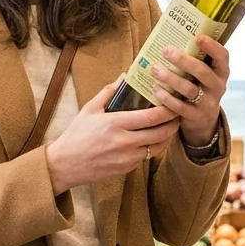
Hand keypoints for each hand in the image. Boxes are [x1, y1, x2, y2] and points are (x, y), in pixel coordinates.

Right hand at [45, 78, 180, 193]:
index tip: (174, 102)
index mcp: (116, 123)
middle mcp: (124, 142)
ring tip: (169, 127)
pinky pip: (145, 157)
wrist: (65, 164)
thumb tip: (124, 76)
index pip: (152, 117)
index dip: (168, 110)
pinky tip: (152, 139)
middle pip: (160, 133)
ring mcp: (127, 158)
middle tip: (178, 114)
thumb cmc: (76, 134)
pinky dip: (152, 148)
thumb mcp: (89, 109)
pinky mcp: (126, 169)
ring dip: (167, 137)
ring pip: (157, 147)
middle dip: (173, 124)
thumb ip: (109, 91)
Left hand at [150, 37, 229, 147]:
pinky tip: (156, 88)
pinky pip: (180, 107)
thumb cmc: (199, 87)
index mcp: (221, 72)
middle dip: (184, 60)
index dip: (212, 46)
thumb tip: (171, 37)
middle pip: (202, 72)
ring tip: (155, 69)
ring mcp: (208, 103)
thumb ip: (195, 59)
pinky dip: (167, 97)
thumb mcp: (204, 74)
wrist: (204, 120)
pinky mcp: (195, 116)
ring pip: (189, 89)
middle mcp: (217, 86)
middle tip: (166, 51)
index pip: (222, 57)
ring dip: (171, 78)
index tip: (198, 37)